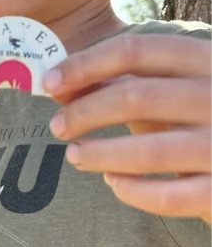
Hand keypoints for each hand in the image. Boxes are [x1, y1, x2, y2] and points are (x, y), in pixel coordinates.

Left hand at [42, 33, 210, 222]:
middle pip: (136, 97)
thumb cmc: (206, 116)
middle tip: (58, 126)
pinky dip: (133, 192)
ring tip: (75, 155)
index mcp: (207, 60)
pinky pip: (171, 196)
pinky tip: (114, 184)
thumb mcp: (174, 89)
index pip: (134, 50)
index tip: (49, 82)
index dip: (84, 64)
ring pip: (149, 151)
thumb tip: (58, 84)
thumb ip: (123, 83)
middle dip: (85, 112)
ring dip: (100, 154)